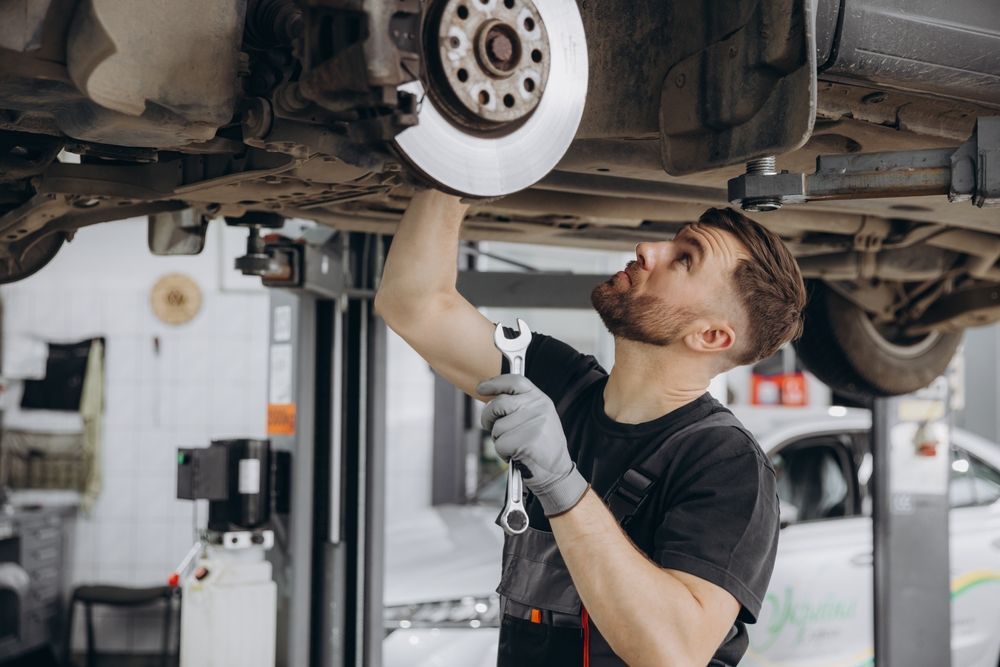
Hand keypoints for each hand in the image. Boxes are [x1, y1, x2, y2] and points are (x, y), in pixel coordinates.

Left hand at [477, 374, 588, 516]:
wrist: (557, 473)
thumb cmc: (542, 447)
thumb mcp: (538, 419)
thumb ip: (519, 405)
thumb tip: (490, 398)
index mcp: (541, 400)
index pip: (515, 381)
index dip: (495, 383)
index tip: (481, 388)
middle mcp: (539, 408)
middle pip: (498, 403)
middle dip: (487, 417)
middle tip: (489, 426)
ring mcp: (534, 424)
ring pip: (497, 427)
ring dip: (499, 439)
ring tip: (515, 446)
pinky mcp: (526, 441)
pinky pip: (499, 444)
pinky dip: (503, 453)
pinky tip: (516, 455)